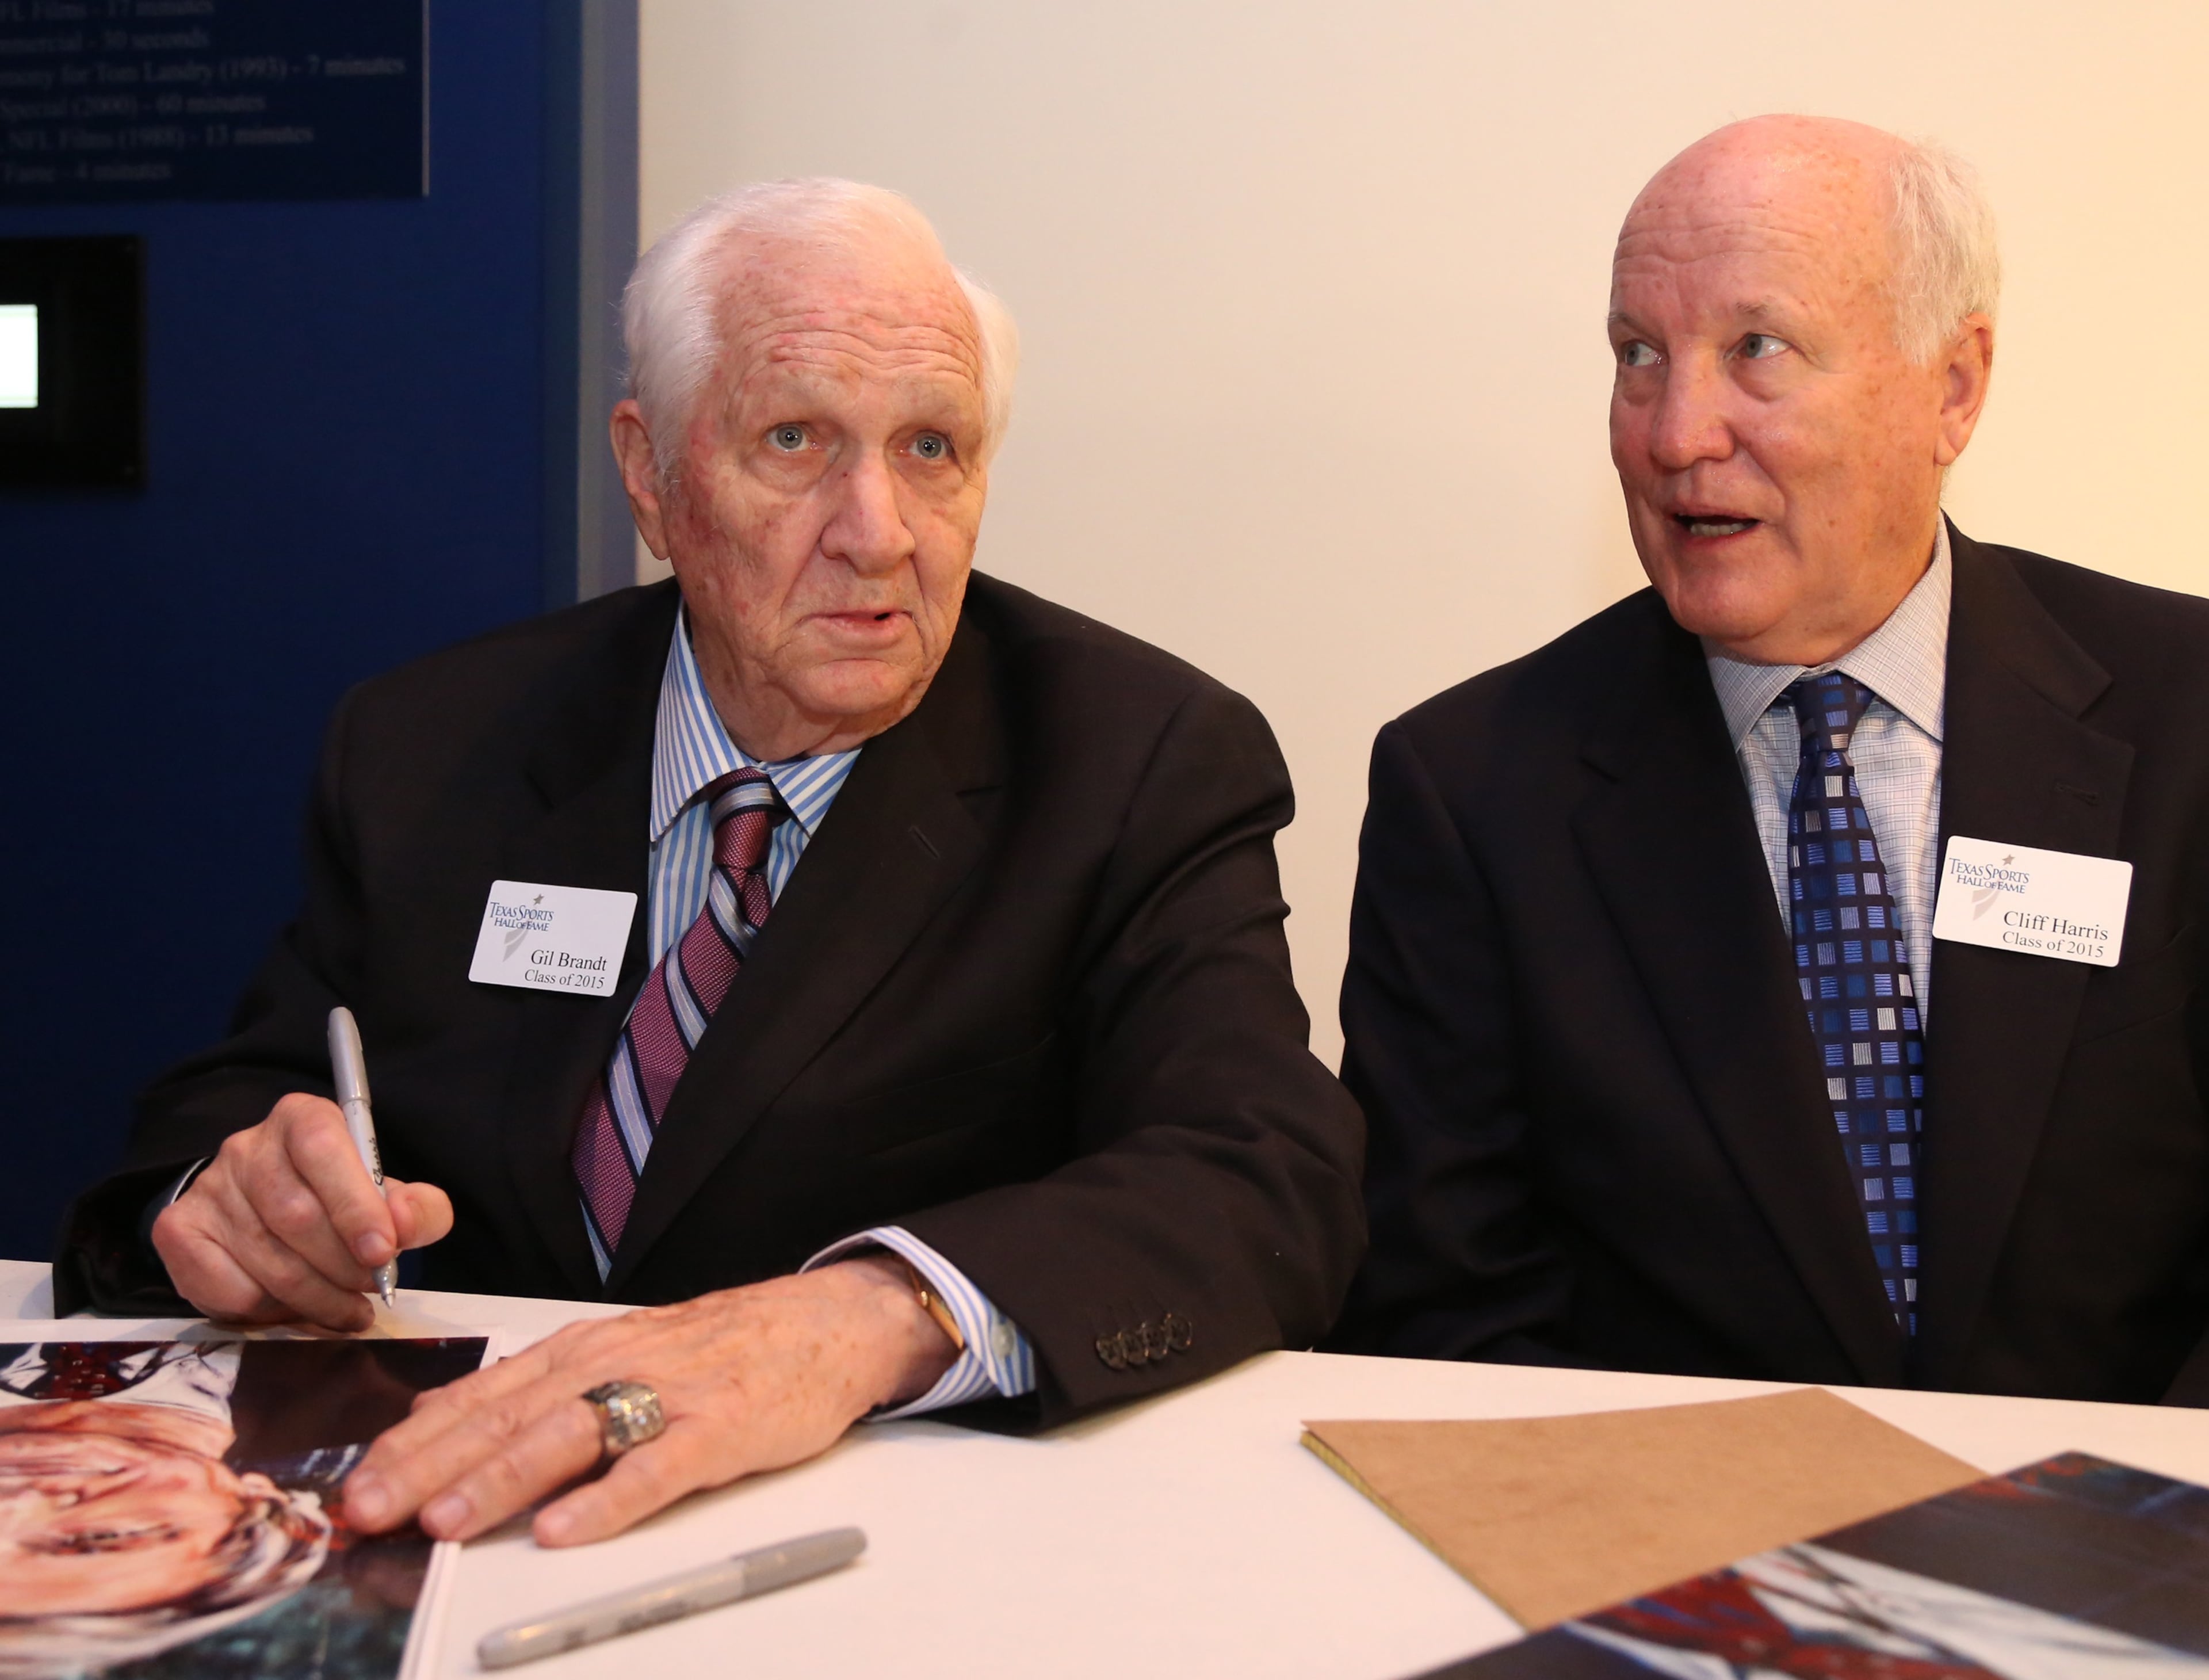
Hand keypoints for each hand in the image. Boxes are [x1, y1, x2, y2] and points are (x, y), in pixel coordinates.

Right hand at [150, 1093, 453, 1332]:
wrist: (264, 1212)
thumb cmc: (338, 1203)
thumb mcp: (389, 1198)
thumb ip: (416, 1209)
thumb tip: (403, 1223)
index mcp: (302, 1119)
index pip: (323, 1149)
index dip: (355, 1205)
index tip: (383, 1252)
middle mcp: (247, 1147)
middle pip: (296, 1215)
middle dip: (343, 1266)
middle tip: (370, 1290)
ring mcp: (208, 1188)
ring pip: (267, 1261)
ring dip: (317, 1298)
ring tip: (347, 1311)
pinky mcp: (179, 1231)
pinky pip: (230, 1290)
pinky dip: (272, 1312)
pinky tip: (295, 1310)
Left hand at [342, 1258, 959, 1546]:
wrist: (823, 1323)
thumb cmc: (717, 1349)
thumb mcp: (618, 1354)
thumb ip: (538, 1391)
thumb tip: (442, 1427)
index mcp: (579, 1351)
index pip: (477, 1398)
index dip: (411, 1443)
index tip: (354, 1484)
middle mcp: (611, 1364)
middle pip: (506, 1418)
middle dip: (429, 1467)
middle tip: (368, 1510)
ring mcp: (668, 1394)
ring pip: (568, 1437)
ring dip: (500, 1480)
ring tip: (445, 1521)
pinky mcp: (720, 1427)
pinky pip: (657, 1466)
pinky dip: (609, 1499)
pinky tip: (568, 1529)